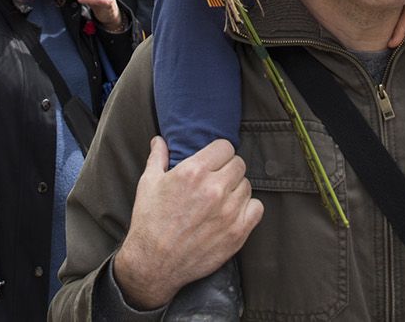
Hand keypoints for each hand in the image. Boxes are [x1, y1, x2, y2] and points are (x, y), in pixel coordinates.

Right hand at [113, 136, 262, 308]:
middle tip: (217, 180)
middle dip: (228, 169)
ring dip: (236, 189)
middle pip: (239, 164)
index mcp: (193, 172)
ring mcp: (228, 212)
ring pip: (247, 186)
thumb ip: (157, 157)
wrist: (154, 264)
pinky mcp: (237, 232)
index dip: (219, 153)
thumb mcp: (148, 184)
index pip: (225, 147)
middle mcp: (214, 189)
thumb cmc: (149, 223)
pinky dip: (248, 208)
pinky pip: (257, 208)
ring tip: (222, 199)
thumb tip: (159, 140)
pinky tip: (234, 212)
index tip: (213, 161)